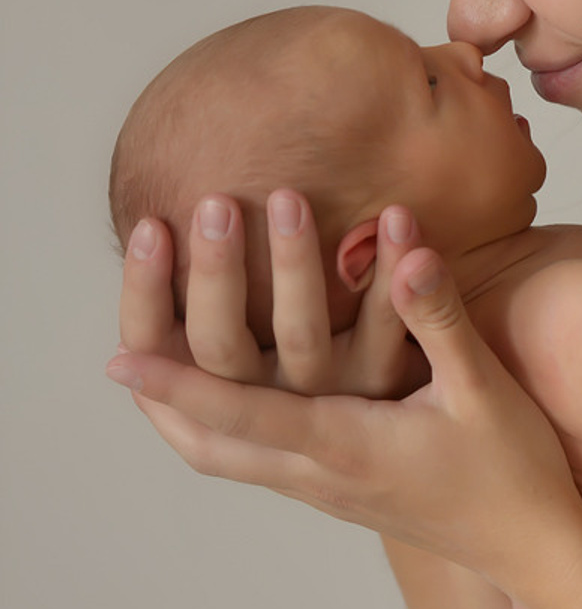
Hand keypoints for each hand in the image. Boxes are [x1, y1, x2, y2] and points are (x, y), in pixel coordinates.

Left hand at [108, 249, 581, 588]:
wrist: (533, 547)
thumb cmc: (514, 470)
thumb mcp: (482, 388)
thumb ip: (439, 316)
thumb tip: (407, 246)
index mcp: (348, 448)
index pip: (242, 414)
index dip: (179, 383)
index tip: (116, 356)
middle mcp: (322, 475)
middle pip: (208, 447)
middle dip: (163, 393)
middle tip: (121, 347)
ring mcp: (326, 490)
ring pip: (224, 458)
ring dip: (184, 411)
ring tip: (152, 361)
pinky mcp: (339, 492)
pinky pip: (252, 461)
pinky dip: (218, 426)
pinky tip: (222, 394)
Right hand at [119, 192, 427, 396]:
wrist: (410, 412)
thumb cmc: (307, 344)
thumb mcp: (244, 334)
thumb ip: (212, 293)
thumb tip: (157, 223)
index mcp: (211, 387)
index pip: (153, 348)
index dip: (144, 290)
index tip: (151, 224)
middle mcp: (264, 401)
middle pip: (219, 345)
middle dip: (213, 271)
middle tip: (217, 202)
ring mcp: (324, 396)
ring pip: (299, 332)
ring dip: (293, 262)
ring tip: (288, 196)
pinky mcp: (381, 382)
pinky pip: (382, 324)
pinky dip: (388, 267)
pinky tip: (394, 217)